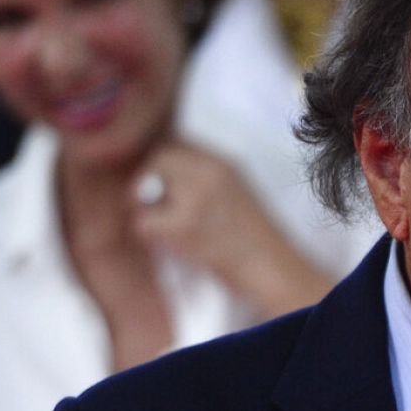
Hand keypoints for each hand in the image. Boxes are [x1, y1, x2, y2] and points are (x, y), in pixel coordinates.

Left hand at [131, 141, 334, 317]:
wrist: (270, 267)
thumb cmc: (253, 236)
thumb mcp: (238, 188)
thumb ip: (205, 174)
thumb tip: (163, 167)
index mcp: (223, 162)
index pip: (176, 142)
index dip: (164, 163)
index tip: (166, 184)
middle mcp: (210, 172)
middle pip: (157, 158)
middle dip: (148, 180)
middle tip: (158, 205)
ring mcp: (196, 198)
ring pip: (141, 188)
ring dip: (147, 208)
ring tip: (169, 227)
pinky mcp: (184, 227)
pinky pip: (143, 222)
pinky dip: (151, 235)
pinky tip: (174, 245)